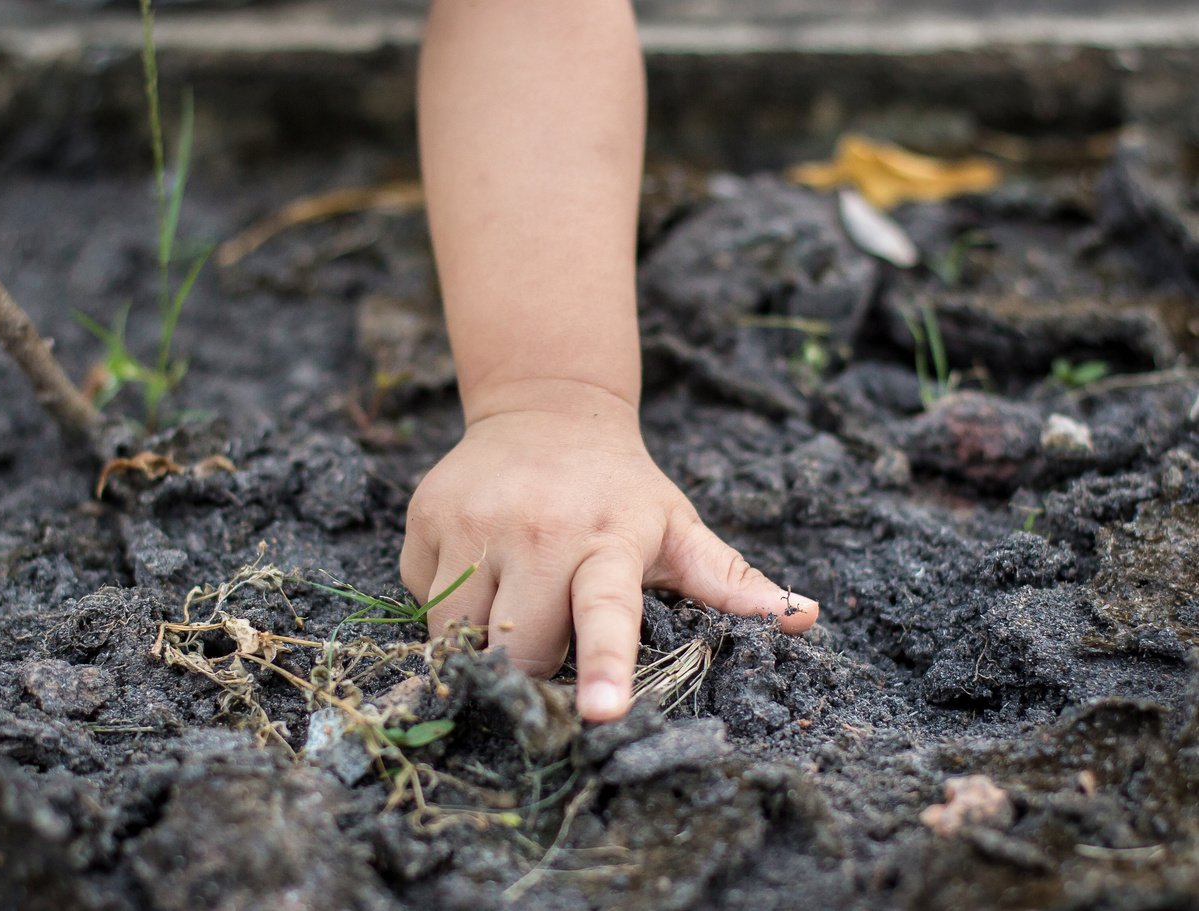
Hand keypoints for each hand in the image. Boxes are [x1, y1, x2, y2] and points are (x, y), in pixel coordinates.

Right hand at [400, 389, 818, 721]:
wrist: (545, 408)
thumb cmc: (621, 487)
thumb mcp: (679, 526)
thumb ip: (732, 579)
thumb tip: (806, 617)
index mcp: (607, 540)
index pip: (605, 612)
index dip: (603, 665)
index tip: (600, 714)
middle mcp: (535, 530)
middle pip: (519, 646)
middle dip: (531, 667)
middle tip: (546, 644)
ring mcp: (472, 521)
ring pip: (457, 632)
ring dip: (480, 640)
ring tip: (510, 601)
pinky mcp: (425, 518)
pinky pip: (424, 596)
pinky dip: (449, 601)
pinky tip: (480, 564)